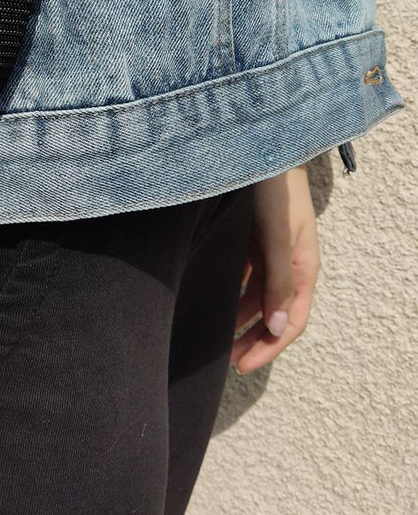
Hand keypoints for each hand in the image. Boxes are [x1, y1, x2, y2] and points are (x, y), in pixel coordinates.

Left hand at [230, 163, 320, 373]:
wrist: (262, 148)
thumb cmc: (274, 190)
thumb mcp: (275, 236)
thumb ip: (277, 279)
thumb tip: (276, 326)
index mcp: (303, 268)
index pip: (290, 321)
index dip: (268, 347)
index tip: (242, 366)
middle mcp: (288, 264)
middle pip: (272, 313)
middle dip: (252, 339)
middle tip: (226, 361)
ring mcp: (270, 252)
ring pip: (256, 296)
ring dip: (240, 318)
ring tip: (216, 337)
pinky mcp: (252, 239)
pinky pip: (244, 275)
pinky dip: (231, 292)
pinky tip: (212, 299)